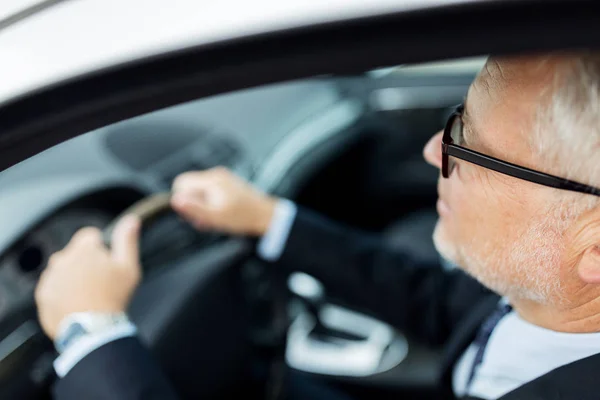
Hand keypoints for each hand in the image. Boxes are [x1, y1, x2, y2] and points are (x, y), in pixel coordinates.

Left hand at [34, 215, 140, 339]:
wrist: (93, 329)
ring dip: (74, 277)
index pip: (90, 235)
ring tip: (89, 295)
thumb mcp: (128, 267)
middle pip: (76, 253)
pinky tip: (77, 303)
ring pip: (64, 270)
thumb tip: (131, 219)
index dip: (101, 247)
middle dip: (86, 262)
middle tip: (101, 282)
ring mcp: (50, 277)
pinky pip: (54, 287)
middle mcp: (62, 258)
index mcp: (84, 249)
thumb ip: (127, 240)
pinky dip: (63, 293)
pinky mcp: (43, 295)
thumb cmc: (113, 297)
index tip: (107, 263)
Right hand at [171, 167, 276, 235]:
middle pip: (189, 187)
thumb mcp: (215, 217)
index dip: (182, 199)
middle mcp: (216, 175)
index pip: (181, 183)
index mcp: (211, 180)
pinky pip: (209, 192)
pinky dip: (210, 203)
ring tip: (214, 218)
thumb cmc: (243, 217)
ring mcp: (222, 178)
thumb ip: (194, 208)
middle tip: (204, 219)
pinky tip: (219, 214)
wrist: (266, 216)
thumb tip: (175, 200)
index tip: (191, 213)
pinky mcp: (227, 184)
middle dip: (192, 204)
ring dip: (201, 206)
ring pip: (199, 191)